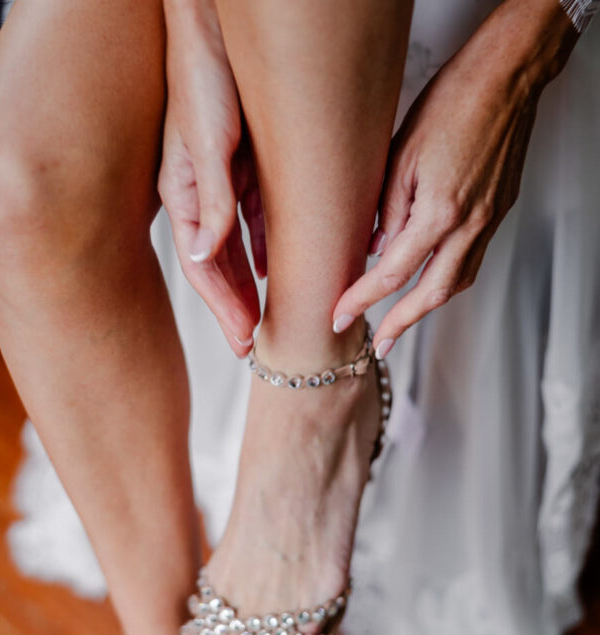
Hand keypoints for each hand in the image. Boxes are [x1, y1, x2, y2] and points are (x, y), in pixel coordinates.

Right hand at [158, 0, 265, 356]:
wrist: (214, 28)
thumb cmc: (204, 75)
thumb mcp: (207, 142)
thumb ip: (210, 200)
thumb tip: (206, 255)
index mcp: (185, 194)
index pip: (202, 267)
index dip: (223, 307)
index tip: (244, 340)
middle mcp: (201, 195)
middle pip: (218, 266)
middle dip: (236, 307)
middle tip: (254, 344)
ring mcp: (221, 182)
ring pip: (237, 248)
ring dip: (251, 283)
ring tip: (265, 318)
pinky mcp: (242, 166)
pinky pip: (255, 219)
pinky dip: (266, 248)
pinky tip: (278, 267)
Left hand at [332, 0, 576, 357]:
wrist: (506, 78)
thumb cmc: (453, 102)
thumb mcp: (401, 155)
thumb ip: (387, 209)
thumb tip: (375, 248)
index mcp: (439, 212)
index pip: (391, 272)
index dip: (362, 300)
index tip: (339, 318)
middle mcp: (468, 225)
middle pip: (431, 294)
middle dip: (401, 324)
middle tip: (379, 344)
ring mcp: (489, 221)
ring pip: (457, 282)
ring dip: (427, 306)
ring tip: (402, 320)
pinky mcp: (498, 212)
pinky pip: (471, 260)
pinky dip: (447, 279)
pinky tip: (430, 280)